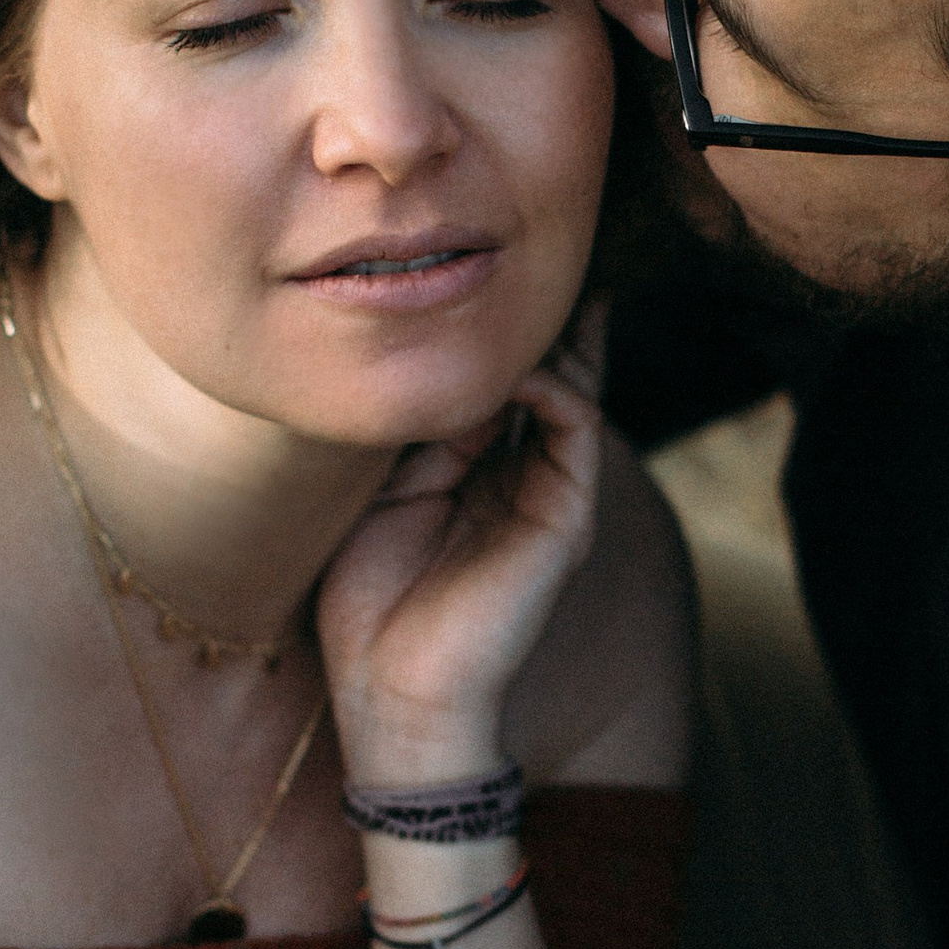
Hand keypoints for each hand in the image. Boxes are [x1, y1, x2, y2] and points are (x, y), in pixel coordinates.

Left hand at [316, 313, 603, 778]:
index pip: (499, 387)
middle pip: (546, 378)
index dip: (490, 336)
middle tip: (529, 252)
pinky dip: (553, 388)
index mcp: (475, 477)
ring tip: (517, 297)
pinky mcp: (564, 521)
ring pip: (570, 391)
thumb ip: (417, 435)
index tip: (471, 274)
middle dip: (540, 320)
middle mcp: (519, 481)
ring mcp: (547, 499)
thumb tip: (439, 366)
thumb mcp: (382, 496)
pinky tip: (515, 369)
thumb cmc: (373, 608)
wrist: (396, 696)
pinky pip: (576, 430)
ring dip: (546, 340)